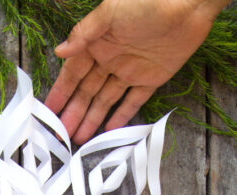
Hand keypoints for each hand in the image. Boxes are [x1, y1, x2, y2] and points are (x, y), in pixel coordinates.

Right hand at [45, 0, 227, 144]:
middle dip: (73, 113)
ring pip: (106, 100)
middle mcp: (110, 58)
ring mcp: (130, 70)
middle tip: (61, 135)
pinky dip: (121, 116)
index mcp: (98, 43)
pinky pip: (132, 102)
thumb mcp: (110, 12)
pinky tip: (108, 131)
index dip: (61, 93)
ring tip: (79, 139)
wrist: (188, 3)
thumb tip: (60, 51)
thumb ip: (84, 34)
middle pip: (87, 92)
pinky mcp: (151, 79)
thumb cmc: (147, 1)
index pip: (73, 74)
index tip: (48, 112)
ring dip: (92, 119)